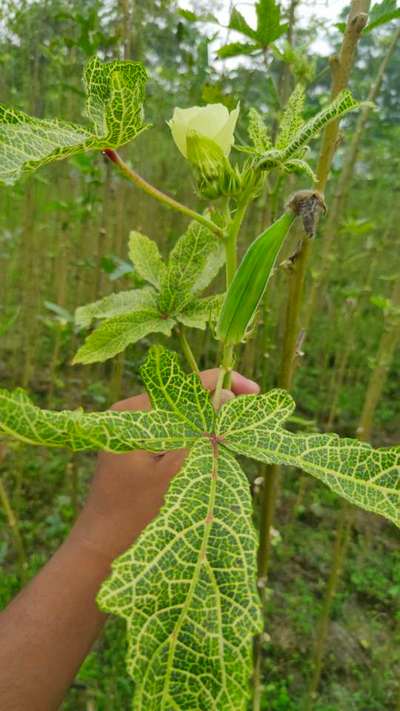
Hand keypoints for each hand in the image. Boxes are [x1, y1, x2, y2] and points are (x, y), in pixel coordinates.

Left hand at [71, 369, 258, 561]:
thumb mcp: (176, 471)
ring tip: (235, 435)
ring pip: (181, 418)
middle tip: (249, 415)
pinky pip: (173, 434)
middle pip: (185, 399)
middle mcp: (130, 416)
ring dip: (208, 425)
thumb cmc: (136, 514)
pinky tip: (212, 451)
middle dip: (218, 406)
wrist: (101, 549)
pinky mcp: (137, 450)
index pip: (186, 387)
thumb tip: (226, 396)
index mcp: (134, 414)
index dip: (223, 384)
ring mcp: (132, 433)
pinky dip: (195, 439)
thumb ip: (201, 432)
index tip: (254, 391)